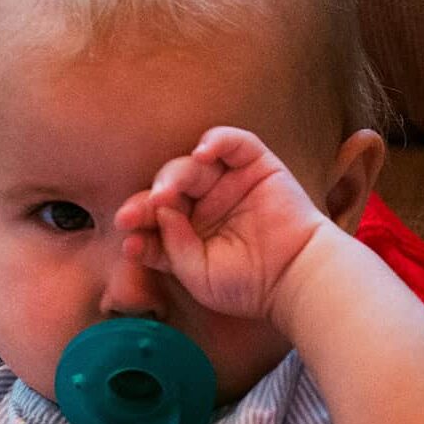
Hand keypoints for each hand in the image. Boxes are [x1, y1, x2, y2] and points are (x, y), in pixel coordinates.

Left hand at [114, 126, 328, 320]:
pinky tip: (201, 153)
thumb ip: (171, 246)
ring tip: (167, 195)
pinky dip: (216, 140)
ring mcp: (228, 181)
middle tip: (146, 208)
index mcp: (186, 225)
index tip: (125, 225)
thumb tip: (157, 214)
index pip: (153, 213)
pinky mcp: (256, 165)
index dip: (137, 216)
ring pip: (192, 165)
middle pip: (168, 186)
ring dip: (175, 175)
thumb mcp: (197, 273)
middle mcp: (203, 200)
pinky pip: (233, 142)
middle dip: (151, 197)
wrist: (299, 280)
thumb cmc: (249, 283)